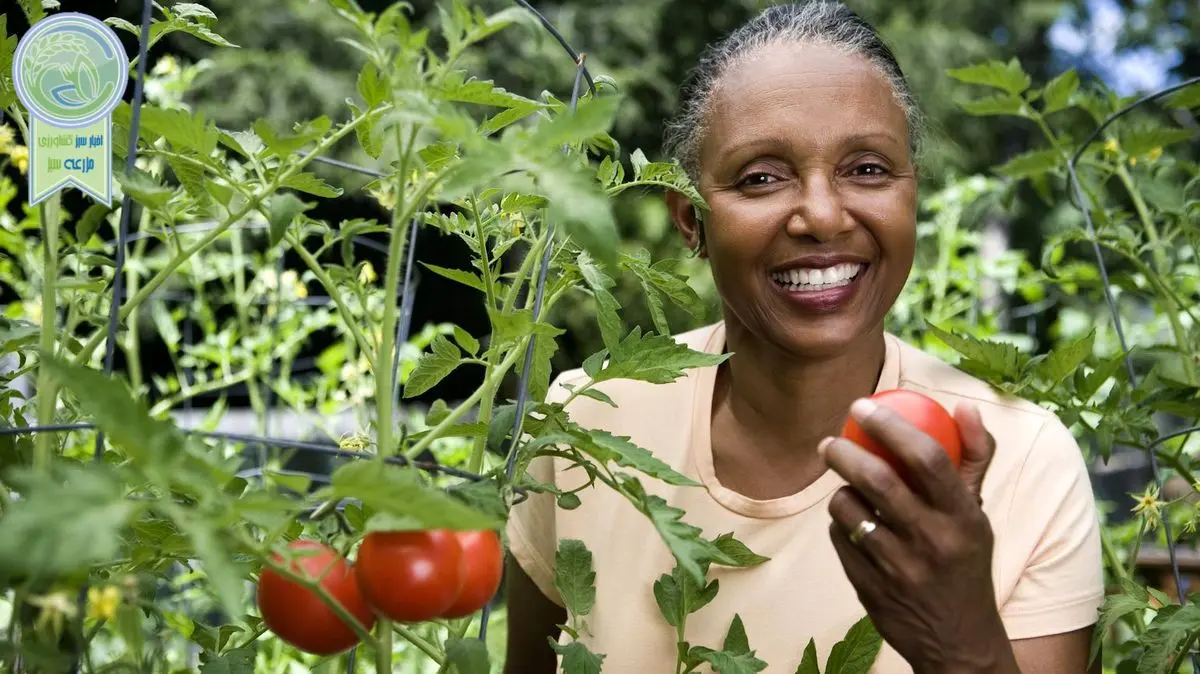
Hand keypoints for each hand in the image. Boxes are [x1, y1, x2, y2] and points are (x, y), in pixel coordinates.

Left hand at [819, 397, 1017, 673]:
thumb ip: (973, 459)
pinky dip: (839, 523)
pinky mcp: (870, 587)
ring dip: (841, 492)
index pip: (928, 458)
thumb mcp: (978, 515)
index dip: (891, 425)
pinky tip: (852, 525)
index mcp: (963, 517)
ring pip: (848, 509)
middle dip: (844, 453)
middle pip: (877, 480)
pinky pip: (839, 537)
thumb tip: (965, 407)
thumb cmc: (965, 562)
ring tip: (847, 490)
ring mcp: (899, 567)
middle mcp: (933, 541)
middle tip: (829, 442)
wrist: (958, 641)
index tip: (863, 407)